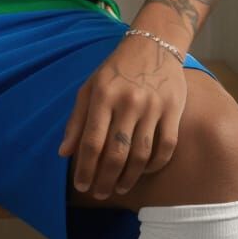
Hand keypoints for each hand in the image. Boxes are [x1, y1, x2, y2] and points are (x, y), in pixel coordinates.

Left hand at [57, 34, 187, 197]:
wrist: (153, 45)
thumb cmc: (116, 69)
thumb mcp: (90, 86)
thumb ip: (77, 119)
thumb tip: (64, 153)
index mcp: (103, 94)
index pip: (92, 140)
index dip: (85, 167)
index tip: (81, 185)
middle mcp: (128, 101)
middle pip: (116, 152)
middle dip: (105, 179)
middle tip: (99, 193)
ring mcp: (153, 107)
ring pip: (141, 154)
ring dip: (128, 177)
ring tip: (118, 188)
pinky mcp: (173, 110)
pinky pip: (166, 147)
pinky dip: (154, 165)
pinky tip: (144, 172)